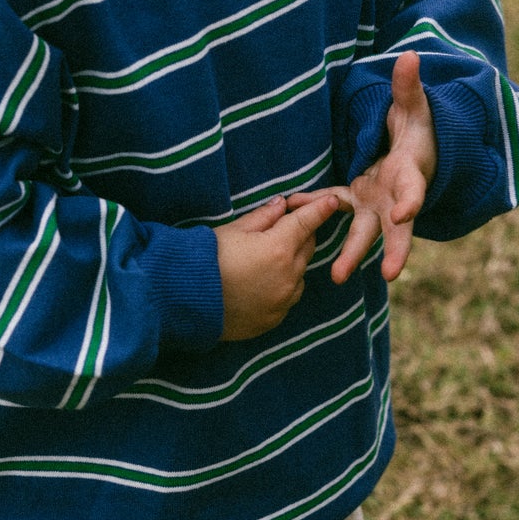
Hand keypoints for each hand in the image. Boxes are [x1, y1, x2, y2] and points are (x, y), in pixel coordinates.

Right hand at [214, 192, 342, 340]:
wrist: (185, 299)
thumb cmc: (206, 259)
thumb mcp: (233, 230)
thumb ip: (263, 217)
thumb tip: (281, 205)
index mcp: (278, 248)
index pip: (307, 222)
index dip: (320, 209)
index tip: (333, 200)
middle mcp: (288, 275)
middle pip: (307, 248)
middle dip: (300, 235)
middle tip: (283, 228)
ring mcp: (283, 300)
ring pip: (300, 273)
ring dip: (291, 262)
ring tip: (264, 260)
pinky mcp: (274, 319)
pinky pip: (289, 297)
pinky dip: (283, 286)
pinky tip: (261, 282)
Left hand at [290, 52, 437, 285]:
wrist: (411, 149)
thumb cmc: (415, 128)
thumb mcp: (414, 106)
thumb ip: (408, 86)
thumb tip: (410, 56)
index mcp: (412, 175)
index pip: (414, 191)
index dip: (411, 201)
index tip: (405, 213)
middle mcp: (396, 198)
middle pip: (397, 229)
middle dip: (394, 251)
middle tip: (389, 274)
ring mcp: (376, 205)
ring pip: (365, 234)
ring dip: (351, 254)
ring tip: (336, 277)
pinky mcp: (357, 202)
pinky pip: (335, 208)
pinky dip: (315, 209)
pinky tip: (294, 207)